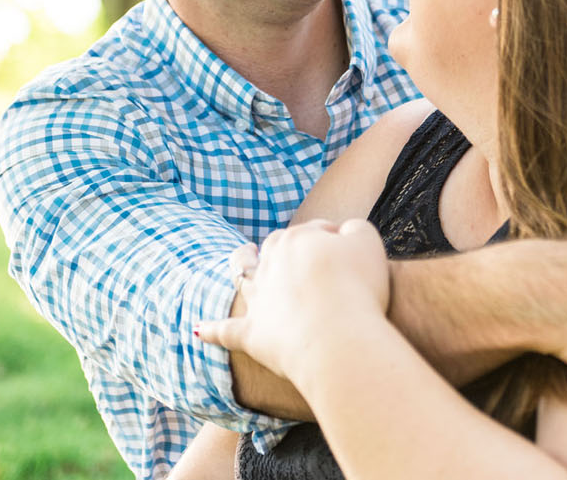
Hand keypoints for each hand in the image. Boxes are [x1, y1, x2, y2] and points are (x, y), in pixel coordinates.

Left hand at [197, 219, 389, 385]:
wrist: (339, 337)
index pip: (314, 232)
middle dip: (284, 247)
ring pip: (244, 279)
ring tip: (241, 260)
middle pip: (274, 248)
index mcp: (296, 239)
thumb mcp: (367, 241)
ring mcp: (258, 300)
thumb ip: (353, 228)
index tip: (350, 251)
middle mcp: (270, 265)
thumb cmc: (359, 287)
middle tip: (300, 254)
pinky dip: (212, 331)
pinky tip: (198, 331)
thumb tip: (342, 231)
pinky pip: (227, 332)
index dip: (333, 239)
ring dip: (242, 269)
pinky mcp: (252, 335)